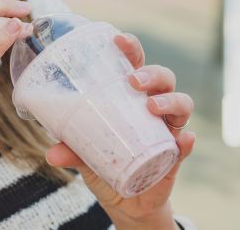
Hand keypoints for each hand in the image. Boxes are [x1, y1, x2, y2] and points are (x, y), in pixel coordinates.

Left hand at [46, 33, 194, 229]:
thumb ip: (72, 151)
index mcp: (130, 96)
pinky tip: (183, 141)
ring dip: (171, 101)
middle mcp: (153, 106)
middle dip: (152, 74)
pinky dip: (187, 141)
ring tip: (153, 107)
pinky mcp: (176, 155)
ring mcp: (167, 129)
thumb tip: (51, 154)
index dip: (131, 48)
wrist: (125, 199)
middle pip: (164, 78)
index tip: (118, 39)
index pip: (135, 63)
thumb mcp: (84, 154)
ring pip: (182, 104)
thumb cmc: (106, 162)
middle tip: (133, 82)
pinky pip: (186, 145)